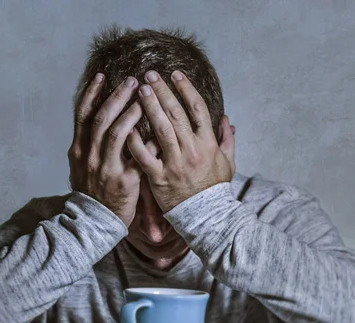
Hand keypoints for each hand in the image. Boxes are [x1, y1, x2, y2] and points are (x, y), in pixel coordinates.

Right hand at [68, 73, 151, 226]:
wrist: (93, 222)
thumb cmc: (91, 191)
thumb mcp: (81, 166)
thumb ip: (88, 144)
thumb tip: (93, 121)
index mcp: (79, 149)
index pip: (82, 114)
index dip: (91, 93)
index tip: (103, 76)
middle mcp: (90, 155)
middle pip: (101, 118)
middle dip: (116, 97)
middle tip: (132, 80)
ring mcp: (106, 168)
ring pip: (116, 133)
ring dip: (130, 112)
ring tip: (145, 98)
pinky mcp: (123, 181)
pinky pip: (138, 157)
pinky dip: (149, 142)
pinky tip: (160, 130)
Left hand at [127, 70, 235, 212]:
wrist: (206, 216)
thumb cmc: (215, 188)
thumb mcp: (228, 163)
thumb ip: (227, 139)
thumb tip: (227, 119)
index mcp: (208, 144)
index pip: (198, 109)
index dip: (186, 89)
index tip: (175, 74)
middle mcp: (191, 150)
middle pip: (176, 114)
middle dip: (162, 91)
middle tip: (150, 74)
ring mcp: (174, 163)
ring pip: (160, 129)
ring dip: (149, 106)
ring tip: (139, 89)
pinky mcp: (159, 177)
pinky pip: (144, 155)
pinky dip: (135, 139)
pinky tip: (126, 124)